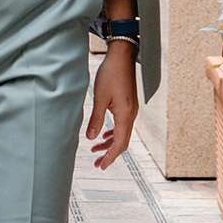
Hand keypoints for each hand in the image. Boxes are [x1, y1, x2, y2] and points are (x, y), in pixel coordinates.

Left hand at [85, 40, 138, 169]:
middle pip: (122, 141)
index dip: (110, 156)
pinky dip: (113, 133)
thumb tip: (91, 138)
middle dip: (110, 154)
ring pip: (122, 133)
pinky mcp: (128, 105)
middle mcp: (131, 114)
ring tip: (96, 150)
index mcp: (125, 114)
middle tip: (98, 163)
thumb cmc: (111, 73)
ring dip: (110, 143)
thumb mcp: (100, 97)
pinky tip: (104, 135)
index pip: (119, 143)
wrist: (122, 57)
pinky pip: (122, 125)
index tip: (101, 166)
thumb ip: (96, 119)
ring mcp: (131, 110)